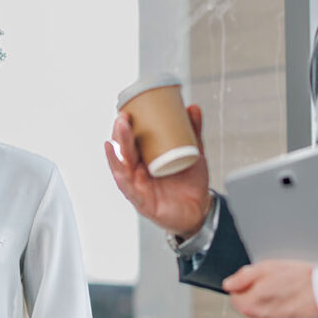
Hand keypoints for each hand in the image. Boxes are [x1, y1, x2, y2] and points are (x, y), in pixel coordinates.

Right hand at [104, 104, 212, 238]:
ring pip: (122, 164)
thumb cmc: (190, 183)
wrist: (200, 210)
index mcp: (146, 159)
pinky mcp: (142, 201)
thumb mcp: (194, 153)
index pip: (131, 139)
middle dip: (121, 132)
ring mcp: (138, 185)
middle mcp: (138, 171)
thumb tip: (193, 108)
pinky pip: (128, 187)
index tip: (129, 108)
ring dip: (119, 146)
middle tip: (124, 116)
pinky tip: (117, 163)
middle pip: (124, 149)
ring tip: (122, 129)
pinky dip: (121, 174)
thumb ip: (193, 131)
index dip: (127, 124)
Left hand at [221, 261, 317, 317]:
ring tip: (298, 310)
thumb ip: (244, 276)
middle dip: (266, 307)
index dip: (252, 290)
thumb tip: (230, 284)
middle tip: (287, 297)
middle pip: (255, 316)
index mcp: (251, 306)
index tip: (266, 288)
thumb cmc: (308, 284)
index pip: (238, 299)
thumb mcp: (271, 267)